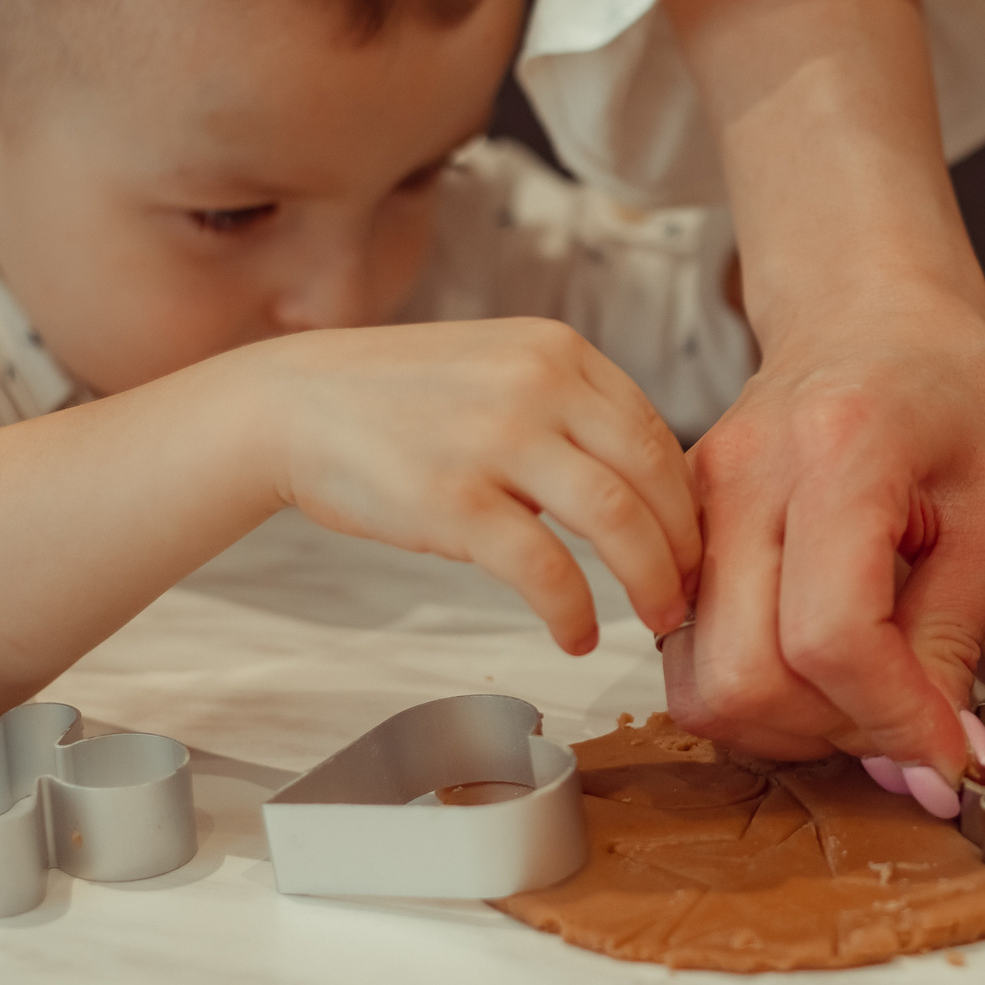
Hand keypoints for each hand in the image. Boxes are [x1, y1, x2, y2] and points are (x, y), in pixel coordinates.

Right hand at [248, 319, 699, 651]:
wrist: (291, 404)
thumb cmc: (398, 401)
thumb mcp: (499, 369)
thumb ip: (569, 411)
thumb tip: (648, 492)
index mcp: (559, 350)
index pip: (657, 432)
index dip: (687, 501)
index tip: (693, 547)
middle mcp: (539, 383)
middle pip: (655, 477)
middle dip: (686, 548)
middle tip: (689, 595)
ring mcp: (497, 439)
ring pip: (619, 522)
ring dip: (652, 583)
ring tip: (656, 620)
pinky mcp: (455, 501)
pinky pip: (547, 571)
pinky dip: (575, 613)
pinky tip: (577, 634)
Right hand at [665, 290, 984, 778]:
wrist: (867, 314)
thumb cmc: (950, 395)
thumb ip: (958, 636)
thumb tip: (940, 760)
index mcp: (836, 453)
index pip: (834, 636)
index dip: (898, 720)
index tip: (956, 758)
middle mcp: (738, 480)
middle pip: (747, 677)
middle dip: (839, 734)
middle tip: (912, 726)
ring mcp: (690, 509)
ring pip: (702, 687)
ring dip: (790, 727)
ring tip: (867, 698)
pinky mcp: (674, 534)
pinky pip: (687, 661)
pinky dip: (755, 695)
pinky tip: (822, 669)